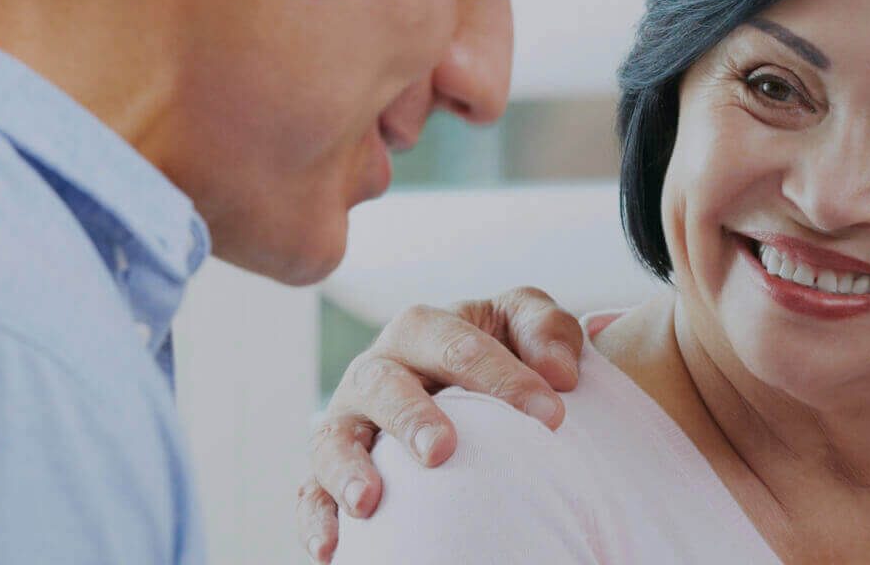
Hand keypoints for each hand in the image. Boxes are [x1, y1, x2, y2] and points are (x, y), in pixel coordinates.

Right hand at [295, 287, 585, 562]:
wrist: (463, 389)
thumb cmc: (499, 358)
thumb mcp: (525, 328)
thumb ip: (548, 332)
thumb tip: (559, 373)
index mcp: (423, 330)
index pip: (455, 343)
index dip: (501, 376)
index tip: (551, 417)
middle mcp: (377, 371)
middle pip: (382, 384)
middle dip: (409, 417)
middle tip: (441, 451)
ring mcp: (349, 422)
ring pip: (334, 439)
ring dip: (348, 469)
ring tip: (368, 502)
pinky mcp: (331, 471)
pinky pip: (310, 494)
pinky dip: (316, 519)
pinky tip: (331, 550)